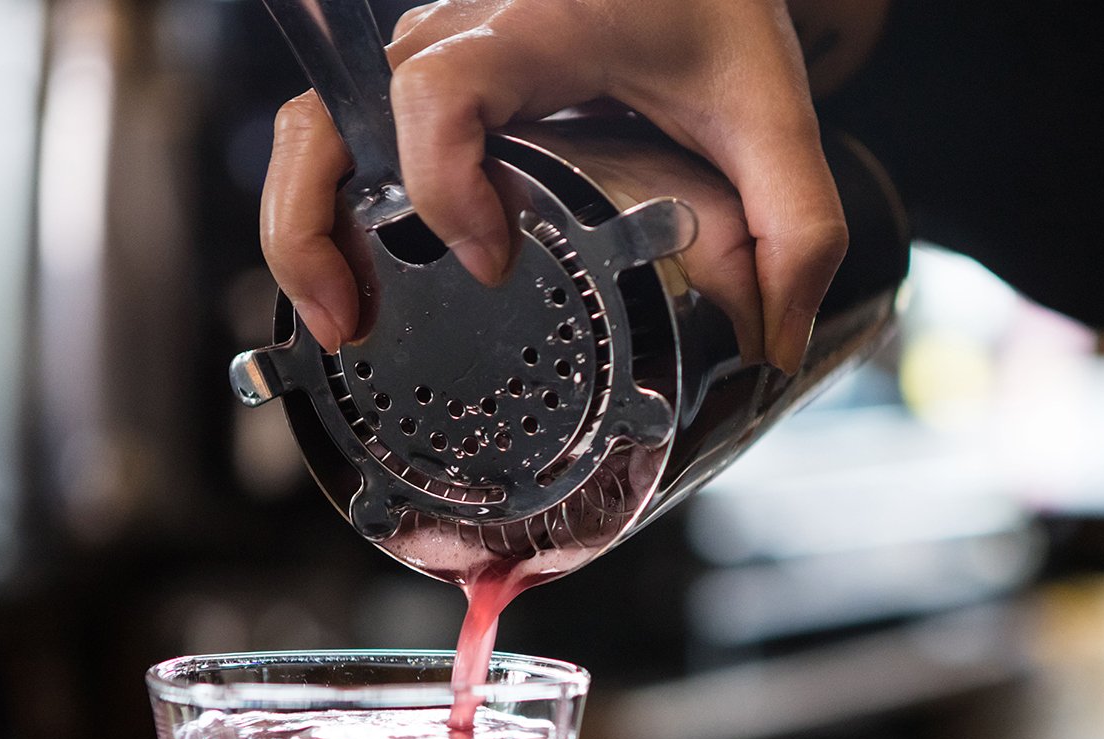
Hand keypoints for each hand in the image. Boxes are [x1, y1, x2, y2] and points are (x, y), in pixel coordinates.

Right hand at [262, 0, 857, 371]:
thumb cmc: (717, 11)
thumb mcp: (773, 116)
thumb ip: (797, 227)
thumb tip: (774, 340)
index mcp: (538, 29)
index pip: (439, 90)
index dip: (444, 181)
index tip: (494, 259)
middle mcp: (464, 34)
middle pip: (335, 114)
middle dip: (317, 223)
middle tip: (352, 320)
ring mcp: (438, 60)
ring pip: (319, 126)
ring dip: (306, 223)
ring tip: (341, 319)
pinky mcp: (435, 90)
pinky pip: (351, 137)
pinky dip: (333, 209)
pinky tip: (364, 283)